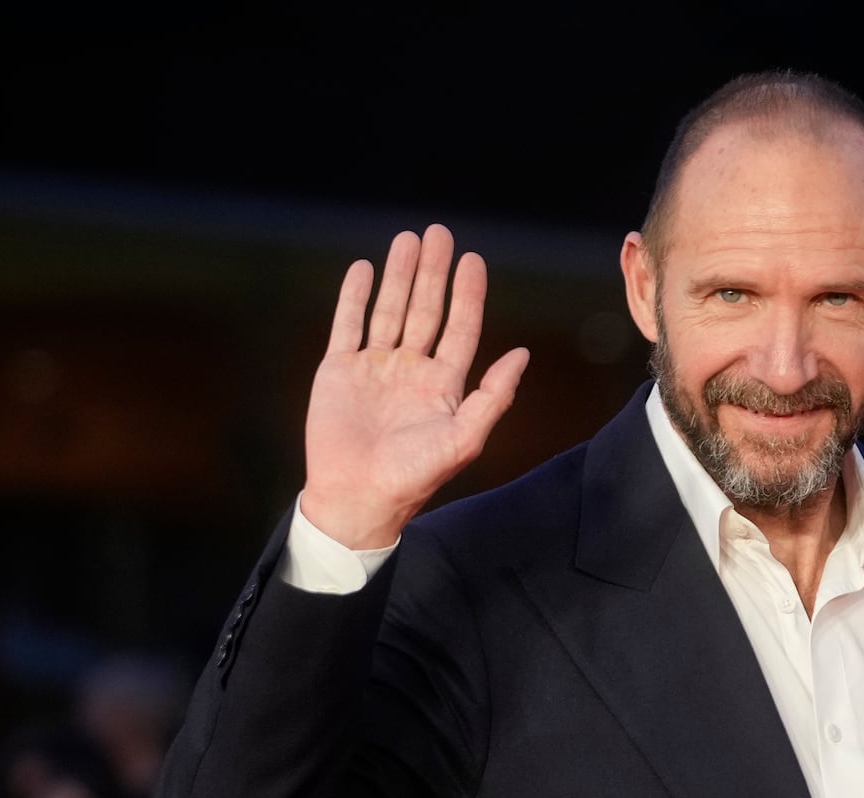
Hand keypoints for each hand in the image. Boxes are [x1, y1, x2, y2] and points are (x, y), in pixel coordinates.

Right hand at [301, 224, 528, 547]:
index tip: (472, 260)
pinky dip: (355, 297)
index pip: (460, 328)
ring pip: (389, 310)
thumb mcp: (464, 437)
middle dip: (432, 273)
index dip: (467, 294)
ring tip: (407, 239)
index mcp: (443, 384)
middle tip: (438, 233)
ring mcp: (375, 368)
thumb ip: (494, 396)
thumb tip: (523, 354)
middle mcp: (411, 370)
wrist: (358, 497)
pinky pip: (348, 325)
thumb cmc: (414, 476)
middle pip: (426, 310)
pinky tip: (365, 268)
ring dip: (398, 275)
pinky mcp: (339, 370)